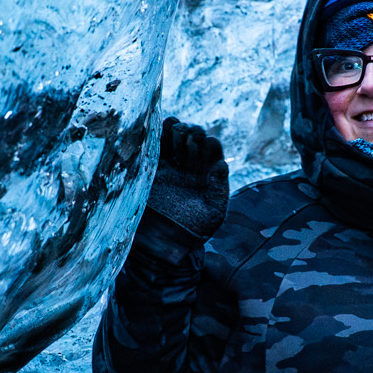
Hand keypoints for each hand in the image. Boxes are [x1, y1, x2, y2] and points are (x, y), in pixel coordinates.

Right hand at [144, 117, 229, 241]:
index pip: (212, 149)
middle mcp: (190, 166)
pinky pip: (154, 148)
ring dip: (176, 129)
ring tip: (176, 130)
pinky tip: (160, 129)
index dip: (210, 143)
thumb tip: (221, 164)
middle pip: (193, 138)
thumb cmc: (194, 231)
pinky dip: (157, 136)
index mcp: (208, 174)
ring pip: (173, 138)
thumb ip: (219, 190)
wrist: (165, 243)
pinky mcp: (151, 169)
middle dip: (193, 133)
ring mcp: (170, 165)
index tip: (207, 144)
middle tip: (190, 136)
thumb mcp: (213, 214)